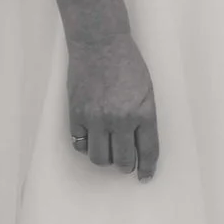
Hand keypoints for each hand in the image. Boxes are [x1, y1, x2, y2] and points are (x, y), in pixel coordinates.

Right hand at [68, 33, 159, 179]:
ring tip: (109, 153)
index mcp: (143, 113)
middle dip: (125, 166)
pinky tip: (91, 141)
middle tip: (126, 165)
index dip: (147, 168)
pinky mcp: (76, 115)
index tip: (145, 177)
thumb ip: (144, 117)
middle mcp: (120, 120)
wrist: (100, 46)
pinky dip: (85, 147)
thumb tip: (139, 143)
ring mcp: (95, 119)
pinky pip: (79, 144)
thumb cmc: (128, 65)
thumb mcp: (147, 91)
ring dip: (105, 159)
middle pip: (122, 159)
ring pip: (98, 157)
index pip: (147, 150)